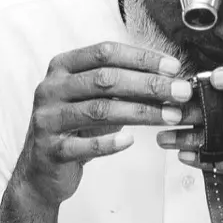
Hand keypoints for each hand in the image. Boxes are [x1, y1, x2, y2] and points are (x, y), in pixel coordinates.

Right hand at [13, 43, 189, 207]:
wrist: (41, 170)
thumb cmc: (75, 128)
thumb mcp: (94, 100)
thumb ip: (122, 86)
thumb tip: (169, 78)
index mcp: (62, 67)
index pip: (105, 52)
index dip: (141, 57)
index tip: (173, 67)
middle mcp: (51, 88)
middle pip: (105, 79)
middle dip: (149, 84)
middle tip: (181, 92)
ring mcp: (48, 119)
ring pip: (99, 110)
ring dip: (141, 112)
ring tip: (170, 116)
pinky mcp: (50, 150)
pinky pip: (83, 145)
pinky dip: (109, 143)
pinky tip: (130, 141)